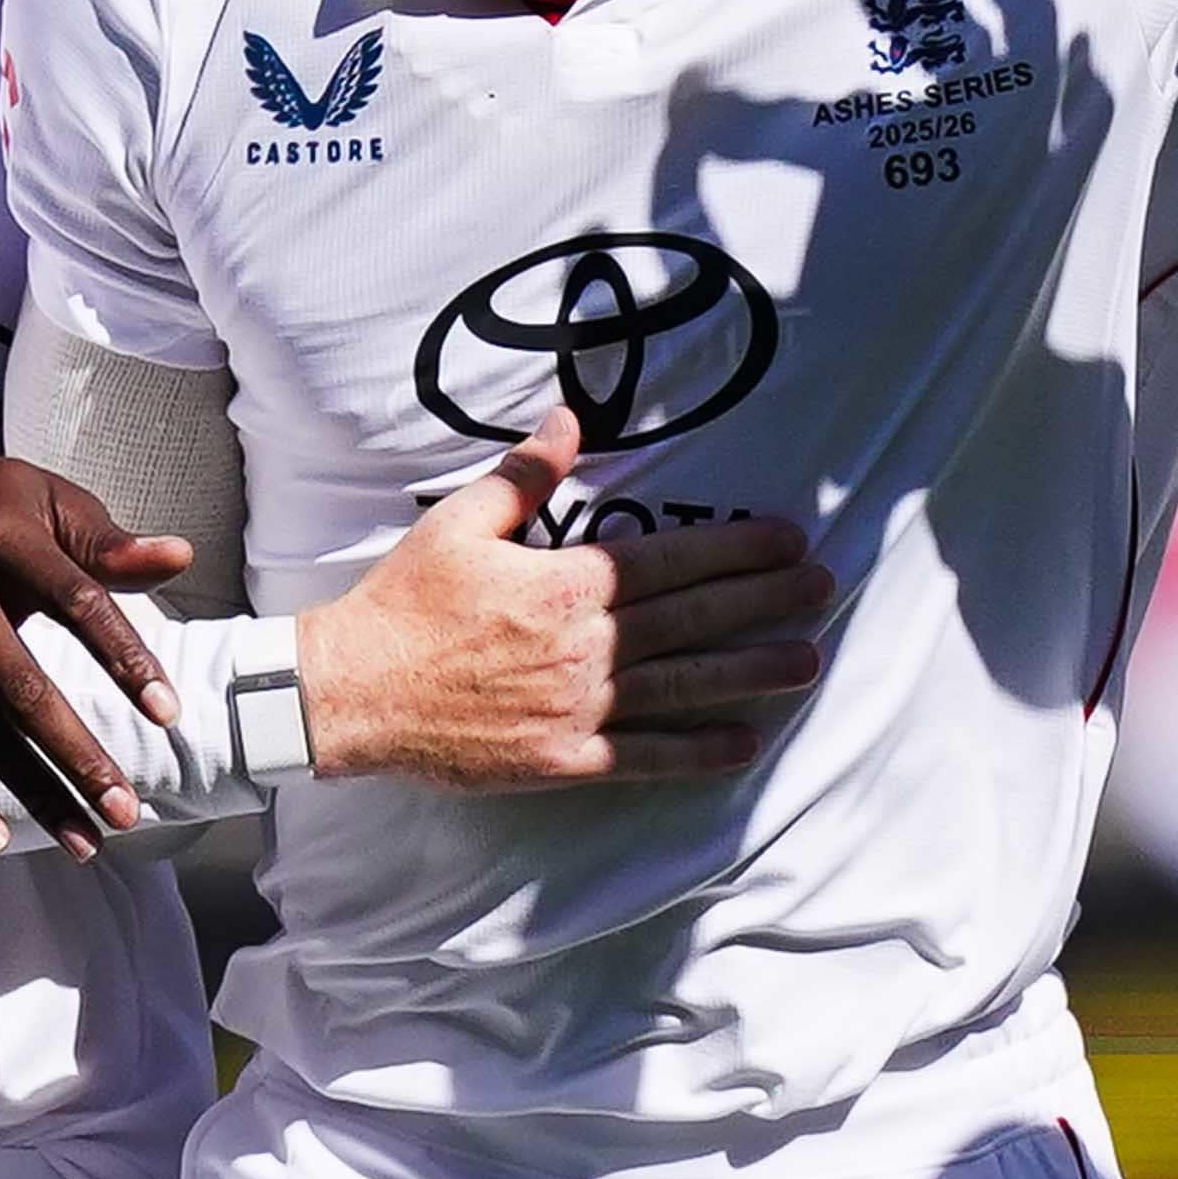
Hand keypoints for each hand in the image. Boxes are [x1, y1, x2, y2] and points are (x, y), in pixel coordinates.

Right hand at [0, 442, 183, 847]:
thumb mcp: (52, 501)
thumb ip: (110, 542)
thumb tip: (179, 558)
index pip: (75, 603)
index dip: (124, 659)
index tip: (169, 714)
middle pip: (18, 686)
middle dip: (76, 755)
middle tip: (126, 810)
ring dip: (30, 792)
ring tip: (85, 840)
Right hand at [288, 415, 839, 785]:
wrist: (353, 694)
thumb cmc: (403, 605)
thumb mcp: (459, 523)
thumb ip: (525, 476)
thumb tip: (569, 420)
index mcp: (565, 583)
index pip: (671, 560)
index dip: (737, 550)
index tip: (788, 539)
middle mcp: (585, 646)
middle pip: (693, 619)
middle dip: (765, 601)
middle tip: (824, 588)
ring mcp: (580, 706)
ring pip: (685, 684)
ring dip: (752, 671)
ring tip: (808, 661)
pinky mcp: (565, 759)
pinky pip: (647, 756)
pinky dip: (698, 751)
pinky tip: (745, 741)